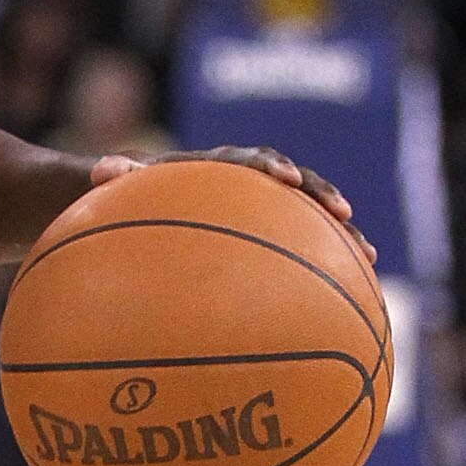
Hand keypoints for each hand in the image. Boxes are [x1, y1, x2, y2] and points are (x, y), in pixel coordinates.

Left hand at [89, 146, 375, 265]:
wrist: (126, 206)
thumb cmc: (117, 198)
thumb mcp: (110, 188)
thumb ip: (113, 178)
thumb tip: (98, 167)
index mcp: (213, 169)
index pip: (248, 161)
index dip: (269, 167)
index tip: (285, 180)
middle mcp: (243, 187)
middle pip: (294, 185)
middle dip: (321, 196)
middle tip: (345, 211)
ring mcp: (257, 214)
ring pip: (306, 221)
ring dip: (338, 235)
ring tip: (367, 257)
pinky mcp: (261, 242)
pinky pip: (297, 254)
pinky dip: (321, 271)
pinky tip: (345, 304)